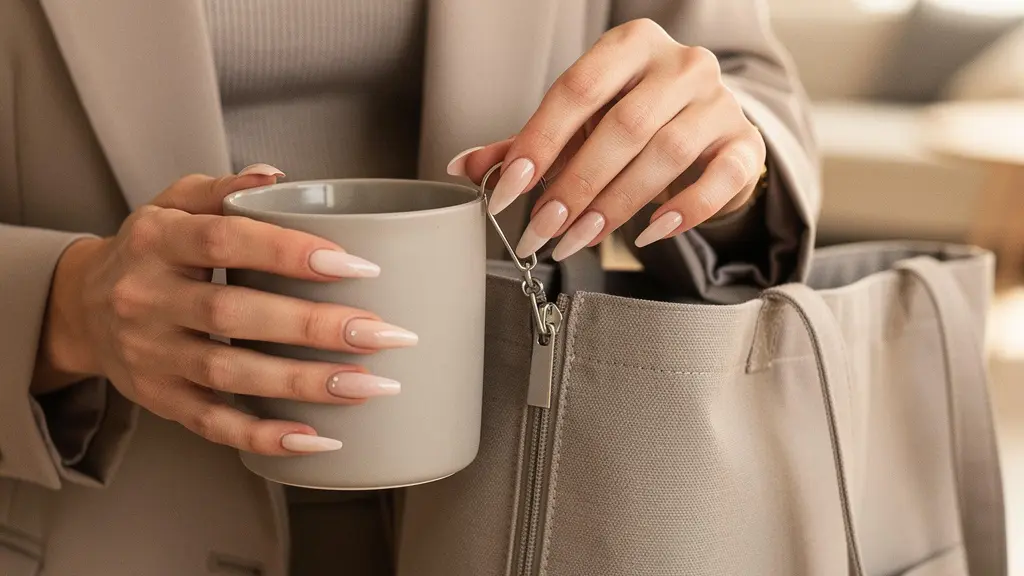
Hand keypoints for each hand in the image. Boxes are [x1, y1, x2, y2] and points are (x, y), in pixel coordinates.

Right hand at [40, 164, 415, 455]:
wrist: (80, 307)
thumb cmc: (149, 251)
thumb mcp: (172, 203)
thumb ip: (223, 190)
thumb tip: (277, 178)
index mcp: (158, 240)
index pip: (225, 241)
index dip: (290, 253)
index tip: (356, 266)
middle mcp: (147, 298)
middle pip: (234, 314)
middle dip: (313, 326)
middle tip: (381, 333)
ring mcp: (150, 354)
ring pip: (228, 373)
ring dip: (303, 383)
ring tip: (367, 385)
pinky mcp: (158, 398)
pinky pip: (211, 423)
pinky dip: (264, 435)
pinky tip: (315, 438)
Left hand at [447, 18, 766, 259]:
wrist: (706, 132)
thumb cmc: (633, 123)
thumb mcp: (578, 125)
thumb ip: (527, 143)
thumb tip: (461, 167)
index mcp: (631, 45)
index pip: (578, 89)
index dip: (538, 142)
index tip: (506, 190)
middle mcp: (681, 64)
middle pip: (623, 126)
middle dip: (575, 184)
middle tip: (542, 229)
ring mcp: (720, 103)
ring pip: (666, 155)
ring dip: (615, 206)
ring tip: (577, 240)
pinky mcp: (746, 144)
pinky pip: (720, 179)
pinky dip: (684, 211)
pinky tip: (647, 235)